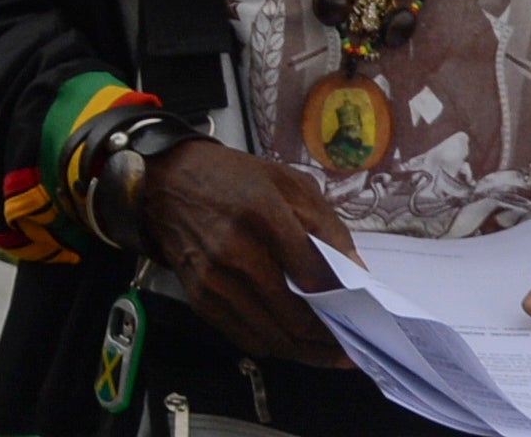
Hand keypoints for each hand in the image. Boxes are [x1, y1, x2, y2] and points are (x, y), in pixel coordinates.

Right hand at [137, 139, 353, 366]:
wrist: (170, 182)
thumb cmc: (234, 179)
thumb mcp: (289, 183)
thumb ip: (326, 225)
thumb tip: (355, 271)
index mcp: (263, 213)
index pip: (311, 274)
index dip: (341, 302)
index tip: (360, 315)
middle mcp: (236, 251)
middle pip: (293, 316)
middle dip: (327, 339)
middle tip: (348, 347)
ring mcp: (215, 279)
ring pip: (272, 336)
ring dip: (304, 351)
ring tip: (326, 351)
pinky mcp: (201, 298)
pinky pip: (246, 338)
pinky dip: (274, 344)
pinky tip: (291, 339)